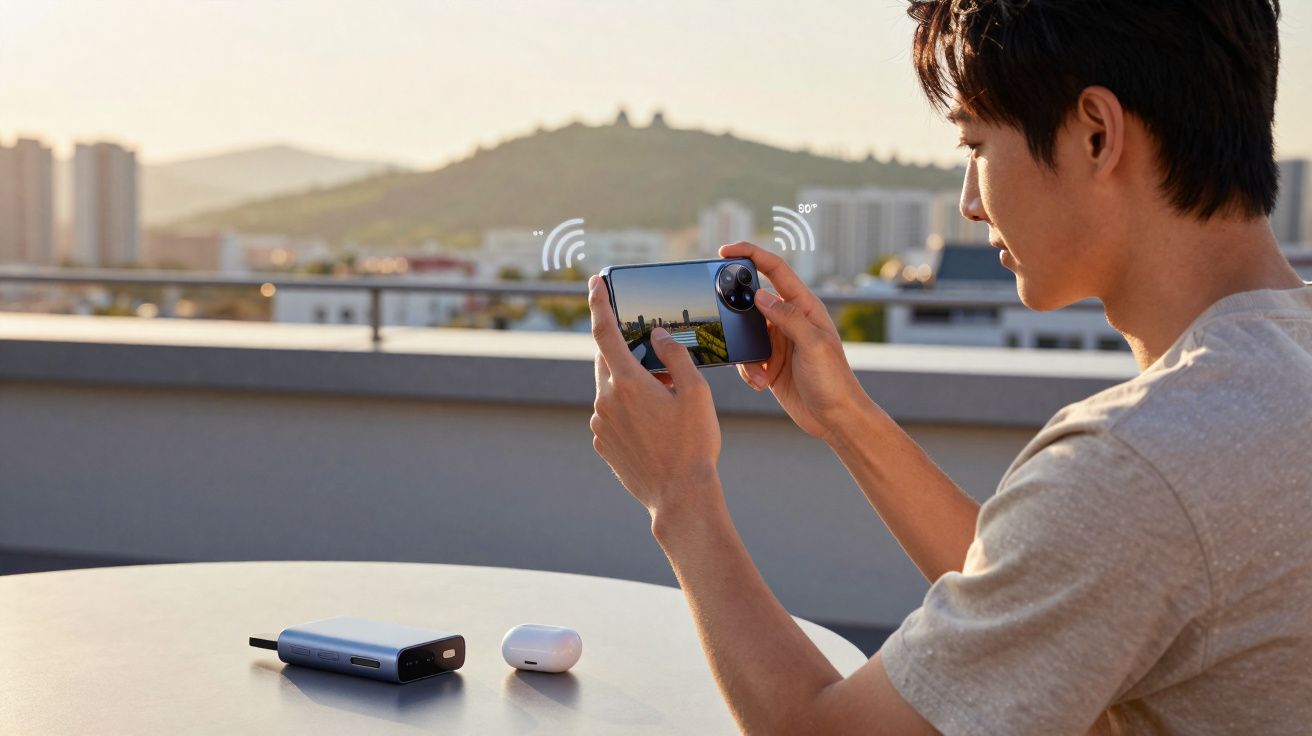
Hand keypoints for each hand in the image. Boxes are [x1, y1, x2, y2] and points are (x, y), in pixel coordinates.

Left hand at [587, 274, 722, 517]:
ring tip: (664, 398)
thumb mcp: (696, 393)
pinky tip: (654, 423)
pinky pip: (610, 413)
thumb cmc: (693, 445)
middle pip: (608, 360)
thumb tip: (657, 336)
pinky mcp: (602, 443)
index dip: (599, 303)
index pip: (604, 332)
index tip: (595, 282)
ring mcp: (600, 424)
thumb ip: (676, 355)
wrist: (679, 497)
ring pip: (610, 388)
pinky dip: (627, 407)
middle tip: (656, 357)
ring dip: (631, 383)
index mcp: (627, 383)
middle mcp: (605, 401)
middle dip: (627, 351)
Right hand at [718, 242, 869, 439]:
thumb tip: (760, 294)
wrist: (835, 419)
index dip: (751, 254)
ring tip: (758, 372)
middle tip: (720, 312)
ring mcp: (778, 342)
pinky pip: (746, 358)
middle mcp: (790, 321)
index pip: (775, 270)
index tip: (725, 250)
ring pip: (744, 333)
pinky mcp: (769, 363)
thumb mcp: (813, 345)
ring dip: (743, 351)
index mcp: (804, 308)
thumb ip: (788, 317)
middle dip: (735, 308)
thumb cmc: (834, 381)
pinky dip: (747, 370)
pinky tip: (761, 383)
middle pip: (753, 300)